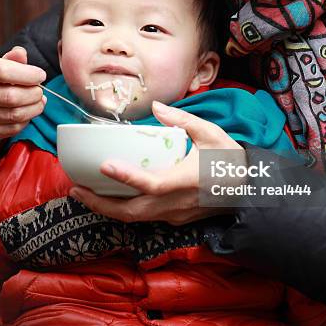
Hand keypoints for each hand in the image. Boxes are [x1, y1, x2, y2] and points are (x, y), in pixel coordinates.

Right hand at [0, 47, 46, 144]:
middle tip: (40, 91)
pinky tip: (27, 113)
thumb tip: (21, 53)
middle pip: (10, 96)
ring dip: (33, 109)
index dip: (27, 74)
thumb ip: (13, 59)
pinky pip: (11, 129)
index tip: (40, 76)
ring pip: (13, 115)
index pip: (2, 71)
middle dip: (34, 94)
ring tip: (38, 102)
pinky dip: (25, 121)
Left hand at [69, 100, 243, 224]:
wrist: (249, 190)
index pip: (152, 184)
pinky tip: (109, 197)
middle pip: (133, 211)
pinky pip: (143, 218)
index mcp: (186, 180)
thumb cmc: (230, 160)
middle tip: (77, 189)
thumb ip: (182, 120)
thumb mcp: (211, 134)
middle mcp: (177, 203)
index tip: (105, 165)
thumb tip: (155, 107)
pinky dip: (122, 210)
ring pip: (135, 219)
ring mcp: (175, 215)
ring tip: (84, 194)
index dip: (127, 177)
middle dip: (101, 204)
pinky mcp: (175, 219)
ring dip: (107, 209)